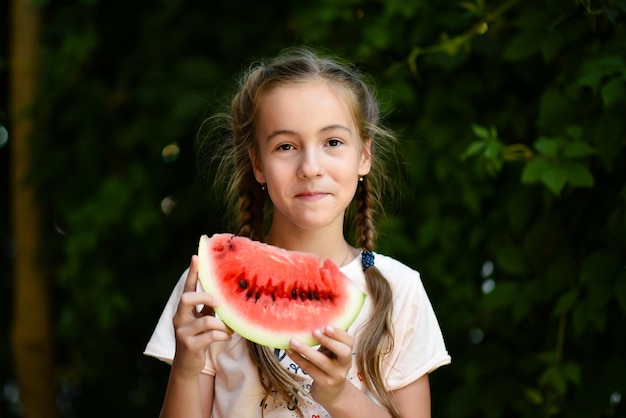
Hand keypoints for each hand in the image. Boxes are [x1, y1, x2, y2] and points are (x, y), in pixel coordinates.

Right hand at [171, 255, 232, 378]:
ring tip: (230, 329)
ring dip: (223, 324)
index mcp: (184, 310)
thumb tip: (227, 293)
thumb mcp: (202, 320)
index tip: (196, 257)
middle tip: (220, 303)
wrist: (187, 366)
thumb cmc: (199, 338)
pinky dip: (223, 335)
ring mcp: (183, 332)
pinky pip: (211, 335)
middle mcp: (179, 319)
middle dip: (205, 297)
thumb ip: (209, 307)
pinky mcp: (190, 345)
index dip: (192, 273)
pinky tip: (227, 337)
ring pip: (206, 320)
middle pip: (186, 298)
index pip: (187, 288)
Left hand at [286, 325, 353, 406]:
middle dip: (329, 341)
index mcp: (348, 352)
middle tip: (314, 332)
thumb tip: (319, 314)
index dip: (339, 333)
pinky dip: (298, 359)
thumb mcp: (332, 351)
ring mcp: (336, 375)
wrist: (331, 393)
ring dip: (306, 350)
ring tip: (293, 341)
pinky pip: (310, 369)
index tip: (326, 326)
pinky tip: (289, 351)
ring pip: (322, 361)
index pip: (349, 341)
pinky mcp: (324, 383)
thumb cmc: (330, 364)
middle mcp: (345, 364)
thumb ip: (329, 338)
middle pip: (343, 351)